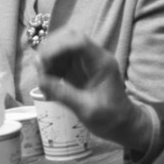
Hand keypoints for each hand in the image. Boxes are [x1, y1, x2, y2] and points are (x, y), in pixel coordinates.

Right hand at [36, 30, 146, 147]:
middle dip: (50, 50)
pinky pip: (60, 61)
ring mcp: (85, 62)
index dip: (57, 46)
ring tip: (43, 80)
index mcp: (101, 62)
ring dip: (48, 60)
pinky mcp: (78, 70)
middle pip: (68, 38)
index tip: (42, 62)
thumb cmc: (111, 118)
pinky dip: (50, 68)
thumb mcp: (87, 109)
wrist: (123, 125)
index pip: (78, 42)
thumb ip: (64, 94)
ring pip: (62, 48)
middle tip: (40, 69)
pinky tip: (47, 83)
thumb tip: (41, 81)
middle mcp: (93, 57)